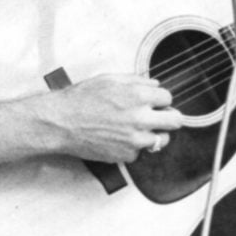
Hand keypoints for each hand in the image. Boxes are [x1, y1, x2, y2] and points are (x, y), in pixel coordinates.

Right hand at [46, 73, 179, 162]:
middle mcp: (140, 118)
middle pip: (175, 121)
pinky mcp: (126, 155)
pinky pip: (139, 152)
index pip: (168, 97)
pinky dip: (131, 147)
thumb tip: (153, 83)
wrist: (60, 122)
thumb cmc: (79, 99)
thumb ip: (134, 80)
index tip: (154, 101)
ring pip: (162, 140)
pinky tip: (117, 138)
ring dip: (153, 134)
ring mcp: (135, 139)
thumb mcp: (107, 79)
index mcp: (138, 96)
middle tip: (158, 117)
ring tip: (137, 129)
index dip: (160, 99)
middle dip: (168, 117)